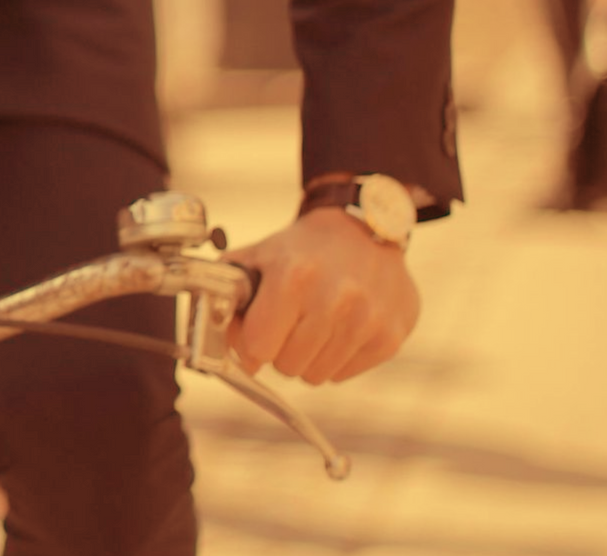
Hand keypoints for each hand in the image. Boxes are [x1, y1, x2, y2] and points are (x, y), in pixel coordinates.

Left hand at [224, 209, 419, 384]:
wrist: (365, 229)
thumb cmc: (302, 249)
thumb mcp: (257, 257)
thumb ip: (226, 296)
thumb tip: (214, 346)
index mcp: (294, 276)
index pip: (258, 347)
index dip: (250, 342)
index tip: (256, 329)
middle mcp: (335, 299)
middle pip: (286, 365)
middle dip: (280, 348)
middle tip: (289, 322)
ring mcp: (368, 320)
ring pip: (315, 376)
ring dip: (307, 356)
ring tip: (314, 323)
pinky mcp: (391, 336)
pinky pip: (343, 375)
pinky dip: (335, 358)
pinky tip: (339, 327)